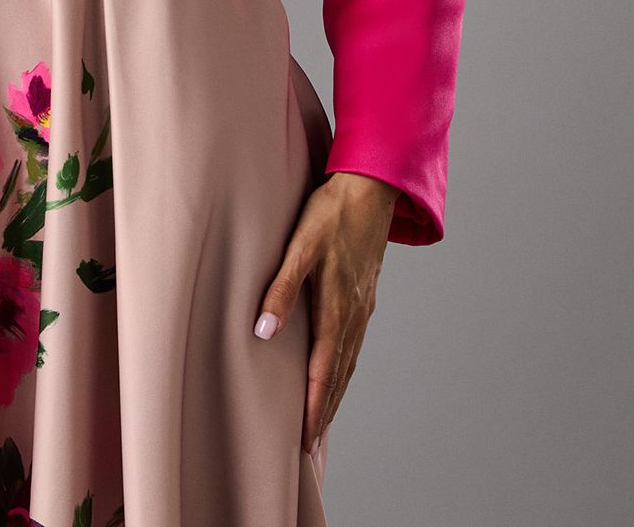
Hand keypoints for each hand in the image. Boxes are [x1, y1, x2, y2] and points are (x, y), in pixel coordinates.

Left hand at [253, 171, 399, 454]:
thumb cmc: (330, 213)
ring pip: (348, 362)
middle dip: (323, 411)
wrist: (370, 186)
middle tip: (311, 447)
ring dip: (334, 393)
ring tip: (322, 421)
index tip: (303, 440)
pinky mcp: (365, 295)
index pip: (322, 371)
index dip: (312, 406)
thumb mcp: (299, 246)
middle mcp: (354, 314)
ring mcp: (362, 306)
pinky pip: (354, 344)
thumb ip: (279, 289)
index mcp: (337, 307)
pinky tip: (338, 371)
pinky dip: (344, 368)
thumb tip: (262, 332)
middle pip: (338, 375)